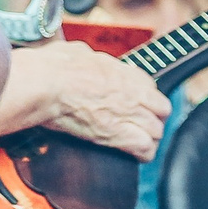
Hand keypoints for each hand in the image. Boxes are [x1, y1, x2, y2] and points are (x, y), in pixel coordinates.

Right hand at [22, 40, 169, 159]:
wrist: (45, 84)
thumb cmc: (54, 66)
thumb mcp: (76, 51)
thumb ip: (87, 57)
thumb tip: (82, 57)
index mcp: (121, 72)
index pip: (150, 86)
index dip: (145, 97)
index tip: (138, 103)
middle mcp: (131, 92)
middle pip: (162, 109)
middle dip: (155, 118)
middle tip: (146, 125)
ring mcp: (127, 113)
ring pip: (156, 130)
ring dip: (150, 138)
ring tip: (142, 144)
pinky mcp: (116, 134)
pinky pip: (144, 148)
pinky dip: (143, 154)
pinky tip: (138, 157)